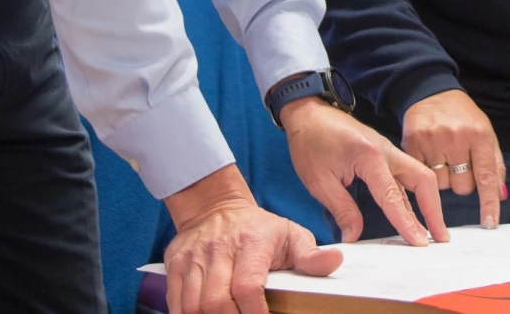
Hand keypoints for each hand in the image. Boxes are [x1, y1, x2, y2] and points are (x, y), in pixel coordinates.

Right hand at [163, 164, 340, 313]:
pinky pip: (175, 301)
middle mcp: (219, 246)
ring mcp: (193, 255)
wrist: (215, 206)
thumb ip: (310, 254)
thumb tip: (335, 261)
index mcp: (251, 241)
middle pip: (216, 302)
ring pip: (192, 305)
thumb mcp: (289, 234)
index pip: (247, 287)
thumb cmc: (257, 228)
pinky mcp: (174, 262)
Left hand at [280, 98, 448, 244]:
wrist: (307, 111)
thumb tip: (354, 237)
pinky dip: (413, 195)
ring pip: (417, 175)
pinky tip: (413, 213)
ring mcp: (386, 150)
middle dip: (434, 209)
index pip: (393, 196)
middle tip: (440, 238)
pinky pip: (404, 175)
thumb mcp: (319, 180)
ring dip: (428, 202)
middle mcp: (385, 151)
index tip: (420, 244)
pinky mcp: (383, 153)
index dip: (407, 223)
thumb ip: (341, 210)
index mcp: (369, 156)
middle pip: (422, 179)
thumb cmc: (310, 141)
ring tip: (433, 231)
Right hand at [402, 90, 505, 228]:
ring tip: (442, 155)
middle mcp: (456, 137)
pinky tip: (429, 153)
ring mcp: (432, 138)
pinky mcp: (412, 140)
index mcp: (479, 135)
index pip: (486, 176)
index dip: (489, 203)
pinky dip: (426, 169)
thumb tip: (500, 196)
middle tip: (458, 162)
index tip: (489, 224)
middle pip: (462, 186)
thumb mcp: (485, 132)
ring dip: (443, 177)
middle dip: (462, 181)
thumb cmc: (462, 116)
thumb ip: (494, 164)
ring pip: (441, 184)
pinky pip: (421, 173)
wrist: (431, 90)